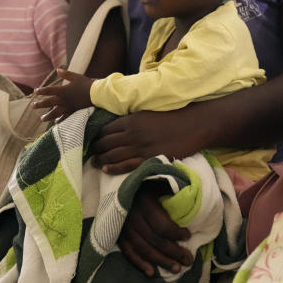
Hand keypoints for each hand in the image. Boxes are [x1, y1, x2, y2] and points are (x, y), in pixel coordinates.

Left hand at [33, 69, 94, 120]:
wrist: (96, 94)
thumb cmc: (86, 84)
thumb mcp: (76, 77)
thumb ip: (66, 74)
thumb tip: (58, 70)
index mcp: (63, 90)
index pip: (49, 90)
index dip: (41, 91)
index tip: (35, 91)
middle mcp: (63, 99)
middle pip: (49, 102)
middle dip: (40, 104)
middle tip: (32, 106)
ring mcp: (68, 106)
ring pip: (55, 112)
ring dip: (48, 116)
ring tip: (41, 119)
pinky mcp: (74, 111)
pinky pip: (66, 117)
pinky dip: (61, 120)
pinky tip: (56, 122)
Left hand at [90, 109, 206, 174]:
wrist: (194, 124)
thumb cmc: (174, 116)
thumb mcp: (149, 112)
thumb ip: (134, 119)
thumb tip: (122, 124)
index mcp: (132, 119)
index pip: (106, 129)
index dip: (96, 136)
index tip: (91, 140)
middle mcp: (132, 133)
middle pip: (106, 142)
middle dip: (95, 148)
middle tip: (88, 153)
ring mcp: (140, 146)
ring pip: (113, 155)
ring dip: (100, 159)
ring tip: (93, 162)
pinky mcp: (149, 158)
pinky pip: (126, 165)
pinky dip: (113, 168)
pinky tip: (105, 170)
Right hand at [117, 183, 191, 276]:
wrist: (120, 179)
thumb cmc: (146, 180)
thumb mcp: (160, 179)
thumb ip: (173, 188)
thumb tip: (192, 200)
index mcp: (143, 200)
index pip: (161, 225)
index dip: (176, 233)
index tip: (188, 236)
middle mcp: (131, 215)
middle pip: (154, 240)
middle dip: (173, 252)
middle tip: (188, 260)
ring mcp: (122, 226)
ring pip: (143, 248)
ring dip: (160, 261)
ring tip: (177, 269)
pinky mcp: (116, 233)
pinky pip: (128, 252)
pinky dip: (139, 264)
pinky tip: (152, 273)